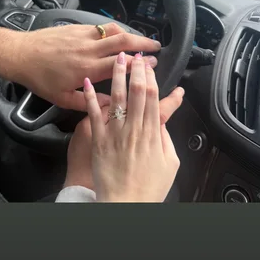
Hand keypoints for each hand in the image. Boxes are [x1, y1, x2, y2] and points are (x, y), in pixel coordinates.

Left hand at [0, 22, 159, 110]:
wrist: (21, 55)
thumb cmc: (40, 79)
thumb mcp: (63, 98)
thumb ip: (89, 102)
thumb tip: (111, 105)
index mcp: (87, 69)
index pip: (120, 65)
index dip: (139, 64)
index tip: (153, 64)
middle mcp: (88, 50)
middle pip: (123, 42)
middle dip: (143, 43)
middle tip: (157, 47)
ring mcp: (83, 36)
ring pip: (113, 30)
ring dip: (131, 33)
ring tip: (142, 38)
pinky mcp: (77, 27)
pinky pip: (101, 26)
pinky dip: (114, 29)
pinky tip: (120, 33)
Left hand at [82, 52, 180, 201]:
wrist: (124, 204)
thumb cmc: (147, 189)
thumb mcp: (170, 164)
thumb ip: (166, 140)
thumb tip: (162, 123)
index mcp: (152, 134)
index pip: (152, 97)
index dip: (151, 78)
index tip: (150, 65)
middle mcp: (134, 129)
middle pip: (136, 91)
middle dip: (137, 69)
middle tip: (136, 55)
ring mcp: (115, 134)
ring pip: (117, 97)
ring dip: (118, 76)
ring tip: (118, 59)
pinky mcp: (98, 141)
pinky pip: (94, 115)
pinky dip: (92, 97)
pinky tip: (90, 82)